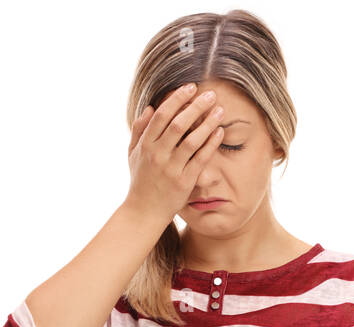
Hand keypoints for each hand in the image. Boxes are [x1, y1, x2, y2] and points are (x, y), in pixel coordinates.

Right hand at [123, 83, 224, 221]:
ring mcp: (172, 169)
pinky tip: (220, 132)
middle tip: (210, 94)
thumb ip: (139, 129)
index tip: (190, 87)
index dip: (177, 99)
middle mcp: (158, 155)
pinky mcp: (185, 181)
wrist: (144, 211)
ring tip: (219, 110)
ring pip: (191, 141)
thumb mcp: (133, 153)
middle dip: (195, 107)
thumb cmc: (140, 180)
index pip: (161, 116)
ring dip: (207, 123)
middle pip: (178, 124)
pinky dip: (211, 144)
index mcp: (145, 145)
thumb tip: (150, 107)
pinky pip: (201, 159)